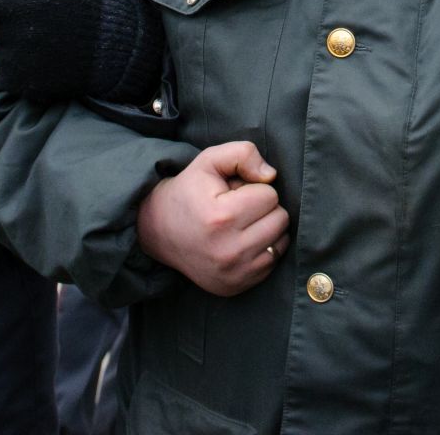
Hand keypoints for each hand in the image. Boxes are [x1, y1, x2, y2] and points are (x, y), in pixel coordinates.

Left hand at [0, 0, 164, 104]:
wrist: (113, 45)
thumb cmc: (81, 6)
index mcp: (16, 7)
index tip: (8, 9)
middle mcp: (13, 36)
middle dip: (13, 28)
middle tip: (45, 26)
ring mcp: (19, 63)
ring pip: (2, 55)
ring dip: (17, 51)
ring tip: (50, 46)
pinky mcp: (25, 86)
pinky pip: (9, 78)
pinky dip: (22, 73)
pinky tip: (47, 64)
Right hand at [137, 141, 289, 296]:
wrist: (158, 230)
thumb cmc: (190, 190)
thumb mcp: (210, 160)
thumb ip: (244, 154)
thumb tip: (271, 175)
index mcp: (221, 217)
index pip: (270, 196)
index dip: (254, 188)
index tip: (233, 193)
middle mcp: (228, 251)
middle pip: (280, 219)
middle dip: (263, 208)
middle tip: (238, 208)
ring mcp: (233, 273)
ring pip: (280, 241)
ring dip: (266, 228)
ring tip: (240, 224)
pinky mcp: (236, 286)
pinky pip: (273, 261)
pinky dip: (264, 248)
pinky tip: (242, 241)